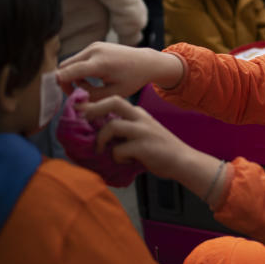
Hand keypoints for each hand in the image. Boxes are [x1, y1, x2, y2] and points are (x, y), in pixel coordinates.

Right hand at [57, 42, 182, 100]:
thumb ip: (93, 98)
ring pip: (71, 62)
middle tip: (76, 94)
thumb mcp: (114, 94)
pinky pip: (79, 58)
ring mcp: (94, 46)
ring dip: (73, 75)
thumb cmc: (132, 79)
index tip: (54, 94)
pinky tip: (92, 78)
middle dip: (66, 81)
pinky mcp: (95, 45)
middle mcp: (94, 51)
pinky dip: (80, 69)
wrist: (145, 61)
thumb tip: (75, 101)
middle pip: (65, 66)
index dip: (59, 82)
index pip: (70, 71)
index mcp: (100, 64)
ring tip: (89, 87)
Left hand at [78, 96, 228, 203]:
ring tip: (100, 150)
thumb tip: (99, 133)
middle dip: (94, 108)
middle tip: (82, 119)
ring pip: (112, 127)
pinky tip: (126, 162)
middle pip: (113, 101)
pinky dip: (117, 158)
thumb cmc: (160, 150)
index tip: (81, 112)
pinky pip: (119, 150)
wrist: (183, 161)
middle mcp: (140, 118)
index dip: (95, 104)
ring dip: (101, 140)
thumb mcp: (143, 132)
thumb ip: (126, 129)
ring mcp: (142, 131)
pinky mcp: (143, 146)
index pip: (114, 100)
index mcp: (139, 113)